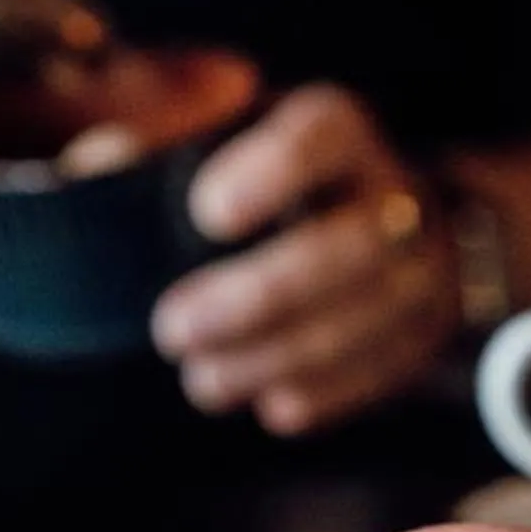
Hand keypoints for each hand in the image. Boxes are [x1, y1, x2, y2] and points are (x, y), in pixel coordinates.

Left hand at [151, 85, 461, 436]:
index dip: (271, 174)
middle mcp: (396, 193)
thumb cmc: (272, 177)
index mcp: (340, 128)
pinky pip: (384, 371)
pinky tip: (268, 404)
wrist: (388, 214)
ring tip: (202, 379)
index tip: (207, 213)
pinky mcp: (427, 330)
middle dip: (255, 299)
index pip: (320, 137)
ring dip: (273, 359)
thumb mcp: (221, 140)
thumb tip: (103, 157)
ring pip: (361, 320)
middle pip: (345, 248)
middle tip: (170, 332)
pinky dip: (324, 394)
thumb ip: (156, 144)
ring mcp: (424, 266)